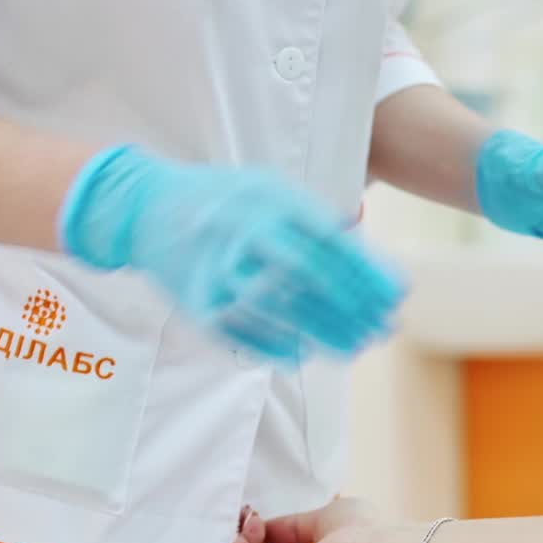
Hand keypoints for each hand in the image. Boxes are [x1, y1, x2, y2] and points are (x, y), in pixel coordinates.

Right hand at [60, 146, 405, 362]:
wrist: (144, 209)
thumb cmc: (222, 199)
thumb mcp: (268, 188)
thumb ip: (314, 217)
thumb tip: (365, 254)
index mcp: (266, 200)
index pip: (329, 241)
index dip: (368, 272)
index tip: (398, 294)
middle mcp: (241, 234)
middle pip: (310, 279)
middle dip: (354, 308)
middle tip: (385, 328)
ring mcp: (218, 272)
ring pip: (282, 312)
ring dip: (325, 334)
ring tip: (357, 348)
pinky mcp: (199, 304)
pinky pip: (247, 334)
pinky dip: (280, 346)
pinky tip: (307, 354)